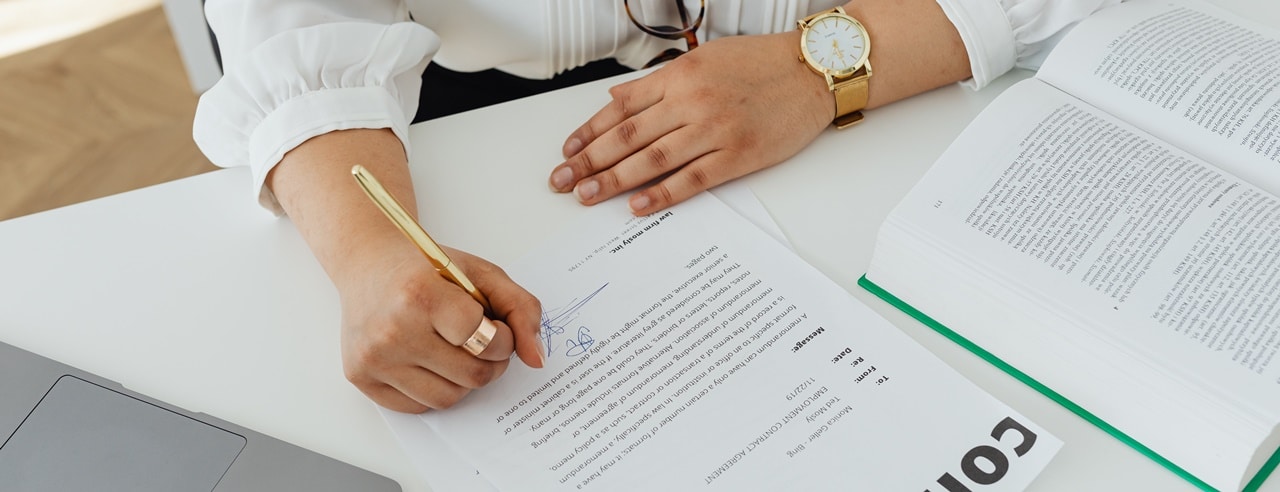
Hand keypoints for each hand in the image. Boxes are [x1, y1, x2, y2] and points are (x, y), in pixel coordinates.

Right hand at [337, 239, 543, 412]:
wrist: (368, 263)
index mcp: (421, 295)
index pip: (486, 340)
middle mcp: (392, 330)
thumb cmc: (426, 268)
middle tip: (483, 342)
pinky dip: (434, 389)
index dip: (503, 339)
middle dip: (491, 362)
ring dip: (464, 380)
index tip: (497, 328)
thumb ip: (520, 309)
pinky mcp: (360, 377)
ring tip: (456, 350)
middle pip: (472, 376)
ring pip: (448, 398)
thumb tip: (537, 359)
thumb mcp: (481, 273)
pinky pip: (418, 406)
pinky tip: (430, 360)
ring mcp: (373, 358)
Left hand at [548, 32, 833, 214]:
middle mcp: (691, 101)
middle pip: (627, 136)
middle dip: (589, 161)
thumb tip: (618, 99)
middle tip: (563, 181)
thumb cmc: (761, 62)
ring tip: (587, 195)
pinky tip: (637, 206)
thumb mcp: (704, 59)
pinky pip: (692, 179)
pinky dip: (662, 194)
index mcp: (679, 76)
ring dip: (614, 181)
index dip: (589, 132)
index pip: (621, 108)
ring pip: (652, 159)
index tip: (568, 151)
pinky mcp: (738, 155)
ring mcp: (714, 129)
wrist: (813, 70)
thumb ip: (659, 82)